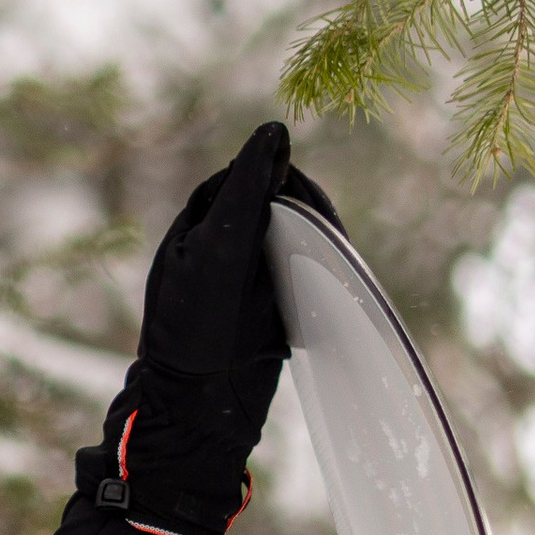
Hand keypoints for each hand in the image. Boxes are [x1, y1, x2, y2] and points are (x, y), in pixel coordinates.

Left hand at [82, 121, 329, 534]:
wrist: (202, 405)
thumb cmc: (199, 324)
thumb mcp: (220, 250)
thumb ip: (246, 192)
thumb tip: (275, 128)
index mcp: (203, 220)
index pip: (255, 173)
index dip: (286, 182)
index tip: (307, 207)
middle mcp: (227, 241)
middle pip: (285, 201)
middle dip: (310, 213)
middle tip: (325, 243)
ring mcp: (254, 273)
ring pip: (304, 233)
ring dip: (323, 242)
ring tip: (329, 265)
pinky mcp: (277, 304)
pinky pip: (312, 269)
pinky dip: (327, 272)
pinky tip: (336, 285)